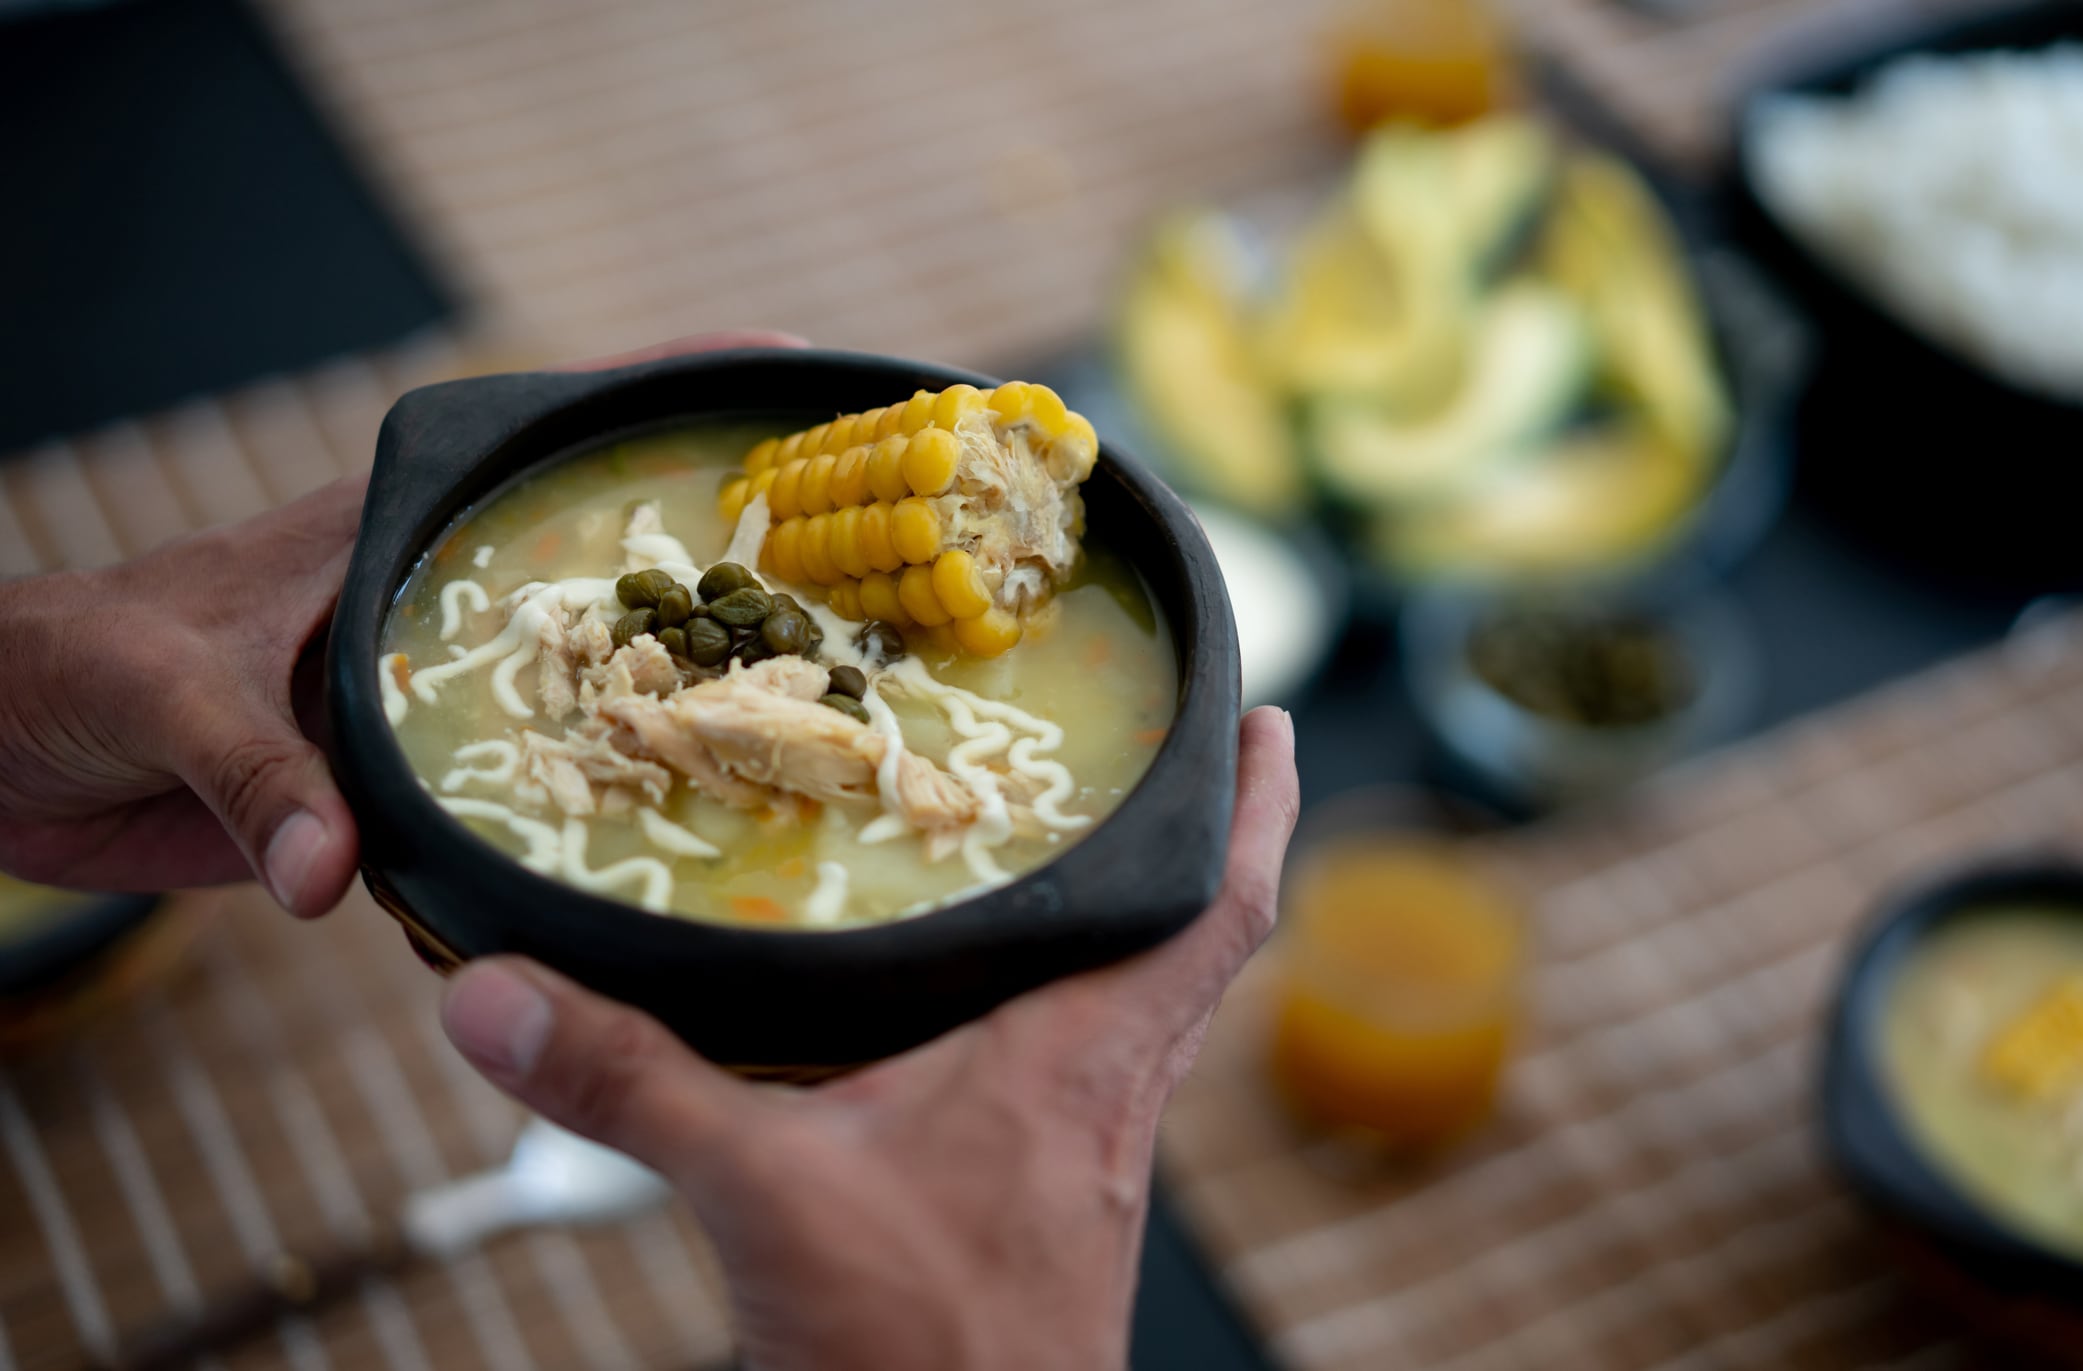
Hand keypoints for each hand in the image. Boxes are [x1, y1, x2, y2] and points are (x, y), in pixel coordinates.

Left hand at [0, 330, 804, 913]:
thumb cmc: (61, 668)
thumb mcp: (159, 693)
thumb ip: (253, 774)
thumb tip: (333, 878)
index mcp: (377, 533)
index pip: (527, 440)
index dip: (644, 394)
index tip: (769, 368)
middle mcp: (420, 603)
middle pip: (586, 564)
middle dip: (708, 556)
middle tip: (845, 574)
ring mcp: (412, 695)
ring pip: (566, 685)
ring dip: (661, 695)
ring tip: (795, 714)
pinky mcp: (388, 787)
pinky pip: (505, 793)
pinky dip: (575, 808)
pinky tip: (654, 835)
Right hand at [441, 707, 1299, 1370]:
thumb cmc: (917, 1356)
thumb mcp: (761, 1196)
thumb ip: (633, 1084)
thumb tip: (498, 995)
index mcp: (1080, 1062)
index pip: (1214, 912)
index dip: (1258, 811)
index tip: (1272, 724)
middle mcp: (1106, 1100)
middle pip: (1195, 947)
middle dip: (1201, 844)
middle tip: (1181, 755)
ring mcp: (1083, 1161)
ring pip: (1144, 1012)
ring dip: (1136, 929)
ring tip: (1088, 852)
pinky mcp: (1043, 1211)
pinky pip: (1083, 1079)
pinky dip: (1063, 1016)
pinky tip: (985, 1018)